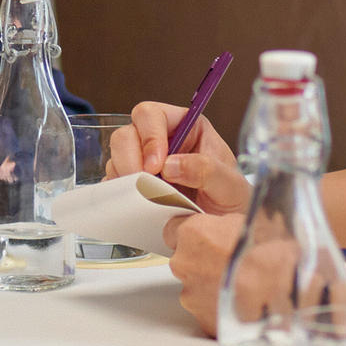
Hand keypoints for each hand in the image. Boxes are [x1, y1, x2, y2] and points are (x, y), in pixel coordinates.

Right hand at [107, 102, 246, 212]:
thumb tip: (172, 165)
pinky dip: (120, 194)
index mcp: (186, 128)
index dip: (149, 137)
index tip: (156, 166)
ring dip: (125, 178)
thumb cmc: (232, 202)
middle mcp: (161, 141)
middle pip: (127, 134)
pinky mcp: (133, 185)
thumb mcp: (231, 186)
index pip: (153, 115)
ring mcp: (143, 163)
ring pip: (116, 158)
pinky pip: (114, 183)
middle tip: (143, 184)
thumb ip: (207, 170)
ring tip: (145, 198)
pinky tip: (137, 205)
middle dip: (130, 159)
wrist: (225, 229)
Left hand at [161, 207, 300, 335]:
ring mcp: (191, 293)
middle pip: (186, 262)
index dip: (194, 237)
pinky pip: (207, 311)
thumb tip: (226, 230)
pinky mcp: (202, 318)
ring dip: (213, 288)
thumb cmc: (271, 254)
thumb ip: (225, 227)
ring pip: (196, 288)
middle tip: (231, 265)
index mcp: (193, 233)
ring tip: (241, 287)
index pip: (174, 230)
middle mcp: (185, 263)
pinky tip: (241, 304)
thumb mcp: (249, 222)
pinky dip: (220, 309)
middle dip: (204, 264)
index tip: (205, 240)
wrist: (283, 288)